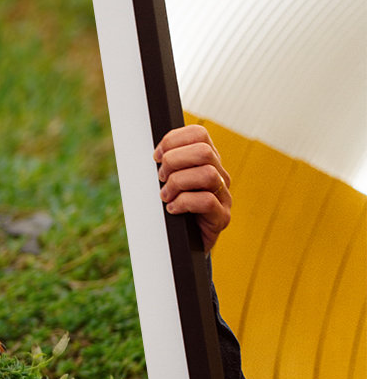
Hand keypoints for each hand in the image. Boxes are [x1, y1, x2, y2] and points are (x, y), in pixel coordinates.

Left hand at [154, 125, 231, 252]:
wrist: (184, 244)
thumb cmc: (174, 209)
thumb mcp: (168, 182)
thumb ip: (166, 164)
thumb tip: (154, 154)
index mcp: (207, 161)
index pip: (199, 134)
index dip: (173, 140)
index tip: (156, 156)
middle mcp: (220, 175)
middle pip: (204, 151)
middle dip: (174, 161)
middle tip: (161, 178)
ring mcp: (224, 197)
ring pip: (207, 174)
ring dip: (178, 183)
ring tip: (165, 196)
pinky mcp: (222, 217)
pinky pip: (207, 201)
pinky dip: (183, 203)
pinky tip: (172, 209)